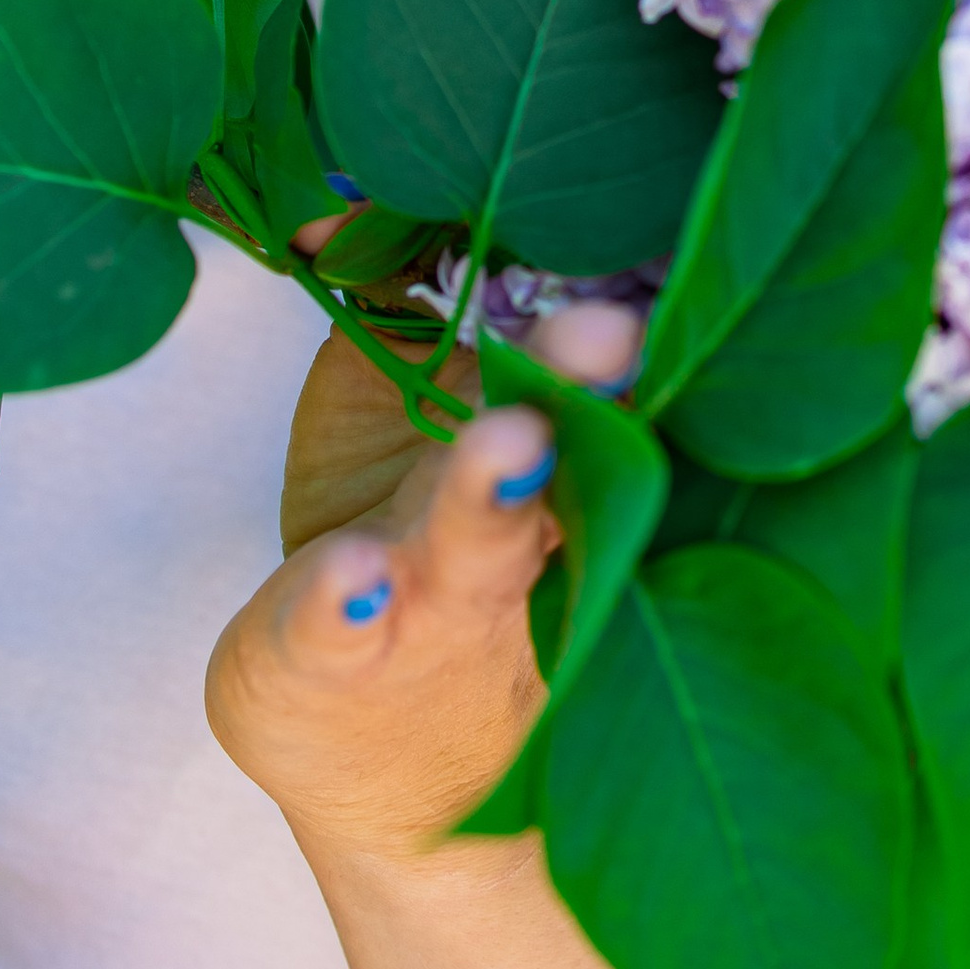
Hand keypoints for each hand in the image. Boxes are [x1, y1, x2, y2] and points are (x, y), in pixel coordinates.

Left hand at [205, 301, 638, 864]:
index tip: (640, 287)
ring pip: (473, 544)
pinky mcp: (331, 661)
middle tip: (612, 332)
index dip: (612, 337)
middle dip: (580, 394)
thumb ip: (398, 298)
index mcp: (557, 461)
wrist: (393, 776)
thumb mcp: (414, 410)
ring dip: (494, 493)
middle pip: (566, 456)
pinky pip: (334, 632)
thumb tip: (329, 191)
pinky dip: (343, 605)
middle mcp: (519, 535)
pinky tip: (349, 579)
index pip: (600, 385)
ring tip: (511, 446)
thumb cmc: (410, 550)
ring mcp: (430, 604)